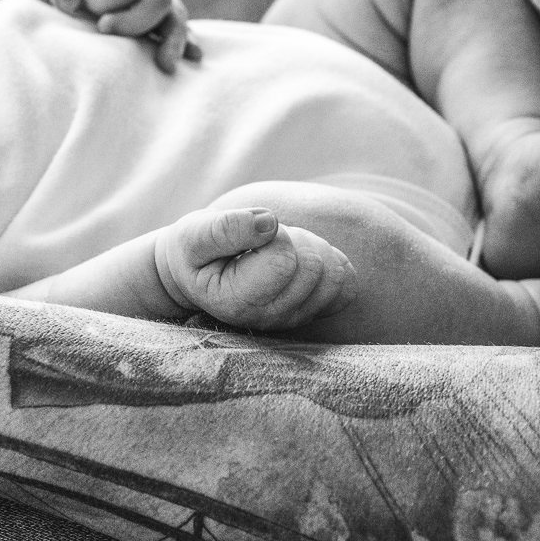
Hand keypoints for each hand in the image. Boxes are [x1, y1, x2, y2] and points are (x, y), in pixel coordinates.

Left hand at [29, 0, 198, 71]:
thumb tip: (71, 4)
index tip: (82, 2)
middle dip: (135, 22)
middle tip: (104, 30)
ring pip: (175, 16)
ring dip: (171, 40)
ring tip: (164, 65)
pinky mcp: (149, 19)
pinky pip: (174, 29)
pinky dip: (183, 43)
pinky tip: (191, 59)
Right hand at [154, 207, 351, 331]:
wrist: (197, 274)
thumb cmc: (194, 252)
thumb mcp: (193, 234)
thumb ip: (225, 228)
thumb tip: (269, 222)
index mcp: (238, 303)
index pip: (284, 262)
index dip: (273, 235)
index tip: (249, 236)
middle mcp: (270, 318)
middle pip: (314, 267)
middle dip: (294, 240)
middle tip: (263, 240)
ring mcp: (295, 318)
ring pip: (334, 275)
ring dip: (311, 248)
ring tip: (278, 248)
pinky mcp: (313, 310)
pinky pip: (346, 284)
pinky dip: (331, 261)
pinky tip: (301, 258)